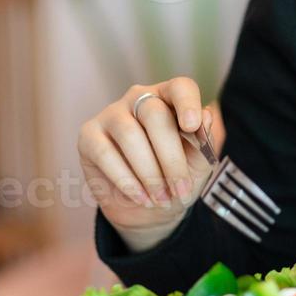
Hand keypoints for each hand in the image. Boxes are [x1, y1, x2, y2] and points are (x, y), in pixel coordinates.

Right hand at [77, 77, 225, 251]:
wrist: (147, 207)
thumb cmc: (176, 177)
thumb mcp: (198, 164)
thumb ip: (205, 141)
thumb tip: (207, 116)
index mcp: (170, 99)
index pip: (180, 87)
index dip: (187, 103)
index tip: (193, 125)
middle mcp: (139, 99)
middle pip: (154, 114)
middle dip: (171, 157)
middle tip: (181, 189)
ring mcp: (111, 115)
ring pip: (130, 135)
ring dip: (150, 174)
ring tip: (162, 199)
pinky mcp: (88, 135)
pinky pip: (105, 154)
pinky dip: (127, 180)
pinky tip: (142, 197)